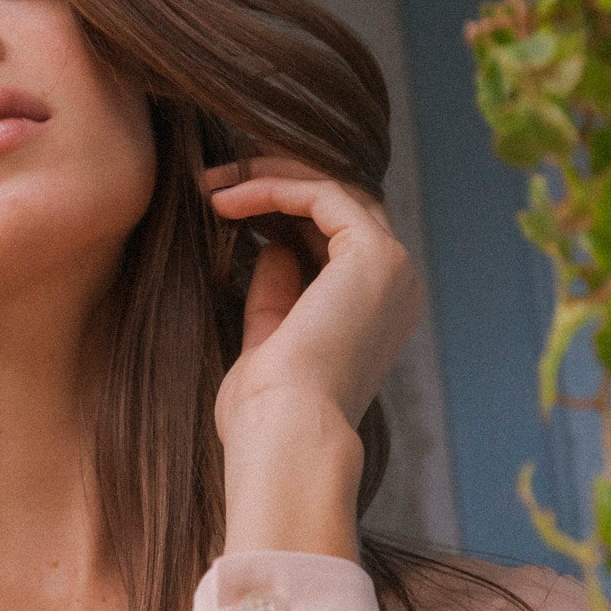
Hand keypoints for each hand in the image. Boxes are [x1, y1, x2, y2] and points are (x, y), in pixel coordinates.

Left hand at [204, 153, 422, 455]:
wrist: (284, 433)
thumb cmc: (266, 411)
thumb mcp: (269, 341)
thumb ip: (277, 295)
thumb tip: (271, 250)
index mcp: (378, 311)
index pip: (334, 235)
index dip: (280, 212)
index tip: (223, 207)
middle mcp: (397, 286)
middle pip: (339, 204)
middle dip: (274, 183)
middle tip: (214, 180)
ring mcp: (393, 267)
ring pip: (335, 188)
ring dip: (270, 176)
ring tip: (213, 183)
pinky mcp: (374, 253)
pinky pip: (323, 192)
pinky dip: (273, 186)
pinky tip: (228, 199)